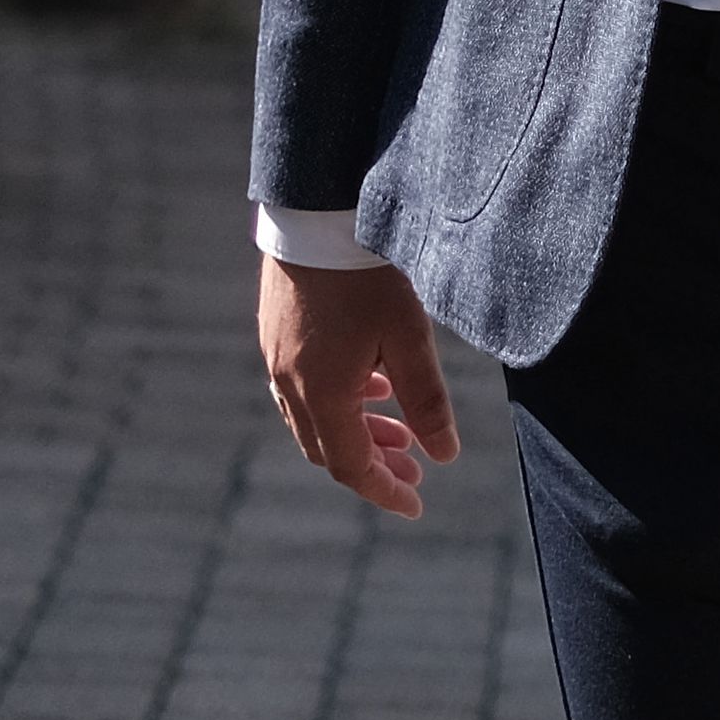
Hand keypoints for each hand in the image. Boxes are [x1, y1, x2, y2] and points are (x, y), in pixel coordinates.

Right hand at [259, 259, 459, 517]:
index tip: (416, 505)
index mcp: (322, 395)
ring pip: (314, 419)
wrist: (316, 214)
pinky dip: (337, 402)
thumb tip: (444, 455)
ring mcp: (277, 358)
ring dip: (356, 433)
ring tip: (398, 430)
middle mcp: (291, 384)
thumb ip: (427, 400)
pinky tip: (368, 386)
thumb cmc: (366, 275)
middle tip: (413, 469)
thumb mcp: (409, 337)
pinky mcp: (275, 333)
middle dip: (374, 464)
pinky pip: (302, 388)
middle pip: (330, 448)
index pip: (353, 467)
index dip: (385, 491)